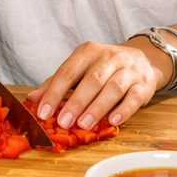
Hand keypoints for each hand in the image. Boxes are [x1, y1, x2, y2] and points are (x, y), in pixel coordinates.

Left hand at [26, 40, 164, 129]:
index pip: (68, 71)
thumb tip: (32, 99)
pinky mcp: (144, 84)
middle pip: (92, 80)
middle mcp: (110, 57)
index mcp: (88, 52)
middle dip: (76, 102)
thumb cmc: (104, 68)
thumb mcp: (80, 69)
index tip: (44, 112)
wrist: (142, 60)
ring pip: (113, 88)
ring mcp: (129, 70)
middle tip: (63, 122)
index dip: (55, 92)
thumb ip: (57, 82)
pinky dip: (123, 110)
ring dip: (97, 107)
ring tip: (84, 124)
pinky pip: (134, 97)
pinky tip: (112, 122)